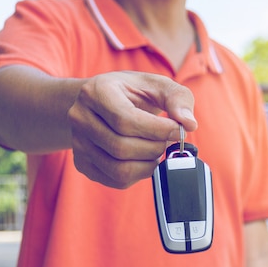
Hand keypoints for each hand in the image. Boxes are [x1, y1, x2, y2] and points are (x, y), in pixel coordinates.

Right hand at [67, 71, 196, 188]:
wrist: (104, 103)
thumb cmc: (134, 93)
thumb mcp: (157, 85)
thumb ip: (178, 99)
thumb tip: (189, 124)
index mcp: (96, 92)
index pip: (125, 120)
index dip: (157, 130)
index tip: (177, 130)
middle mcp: (79, 117)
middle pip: (121, 147)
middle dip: (154, 148)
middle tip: (167, 140)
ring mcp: (78, 143)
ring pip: (118, 169)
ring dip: (148, 164)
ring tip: (157, 149)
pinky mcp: (83, 164)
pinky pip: (116, 180)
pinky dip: (138, 174)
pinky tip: (144, 158)